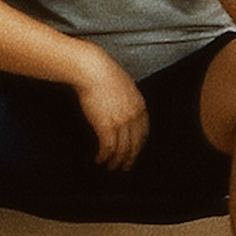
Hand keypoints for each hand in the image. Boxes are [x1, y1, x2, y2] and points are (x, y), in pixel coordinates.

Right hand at [71, 45, 149, 170]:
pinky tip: (99, 159)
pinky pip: (108, 148)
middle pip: (135, 144)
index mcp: (140, 105)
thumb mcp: (123, 84)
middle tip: (125, 166)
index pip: (143, 132)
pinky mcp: (106, 127)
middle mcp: (133, 116)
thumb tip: (121, 104)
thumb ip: (126, 97)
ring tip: (111, 166)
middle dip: (130, 157)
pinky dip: (104, 156)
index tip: (134, 151)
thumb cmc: (102, 71)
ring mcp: (120, 123)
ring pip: (122, 149)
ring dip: (116, 160)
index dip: (139, 144)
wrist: (92, 69)